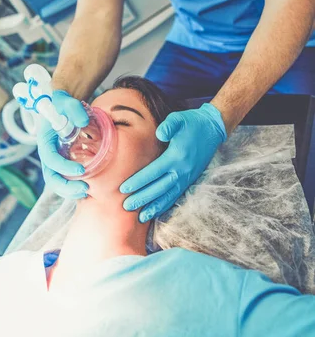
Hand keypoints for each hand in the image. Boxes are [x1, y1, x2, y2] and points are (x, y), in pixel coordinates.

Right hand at [37, 90, 89, 198]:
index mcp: (45, 142)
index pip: (51, 159)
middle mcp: (48, 154)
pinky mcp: (62, 162)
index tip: (82, 170)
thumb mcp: (66, 102)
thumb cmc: (61, 104)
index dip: (64, 168)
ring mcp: (54, 160)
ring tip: (87, 192)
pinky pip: (64, 178)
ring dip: (69, 190)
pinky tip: (87, 188)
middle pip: (51, 177)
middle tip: (85, 188)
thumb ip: (74, 109)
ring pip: (56, 181)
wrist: (59, 106)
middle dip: (66, 187)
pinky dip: (73, 186)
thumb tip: (84, 122)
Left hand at [120, 103, 226, 221]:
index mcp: (176, 156)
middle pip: (158, 188)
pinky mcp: (190, 179)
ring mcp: (187, 177)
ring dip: (153, 207)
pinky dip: (166, 205)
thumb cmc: (192, 122)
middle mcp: (182, 170)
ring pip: (168, 196)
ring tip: (140, 217)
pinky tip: (156, 211)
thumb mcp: (179, 119)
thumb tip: (159, 134)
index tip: (123, 189)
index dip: (138, 181)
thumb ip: (168, 126)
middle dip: (141, 198)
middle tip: (125, 206)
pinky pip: (176, 195)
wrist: (212, 128)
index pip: (153, 172)